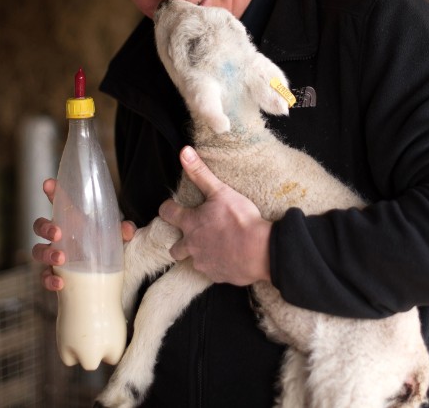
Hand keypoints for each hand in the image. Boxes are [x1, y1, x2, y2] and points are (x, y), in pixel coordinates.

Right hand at [31, 177, 135, 291]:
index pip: (59, 203)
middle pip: (40, 226)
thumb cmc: (105, 250)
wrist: (106, 280)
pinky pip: (44, 277)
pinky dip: (49, 280)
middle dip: (45, 227)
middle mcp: (59, 237)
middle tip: (58, 233)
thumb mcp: (115, 239)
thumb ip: (122, 232)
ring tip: (60, 259)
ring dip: (46, 254)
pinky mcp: (54, 276)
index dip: (52, 192)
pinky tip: (60, 284)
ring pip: (37, 250)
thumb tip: (127, 230)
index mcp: (72, 222)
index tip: (49, 184)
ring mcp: (53, 256)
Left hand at [158, 146, 271, 285]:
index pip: (168, 214)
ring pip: (193, 261)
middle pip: (174, 249)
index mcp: (191, 223)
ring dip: (199, 255)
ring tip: (213, 247)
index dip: (167, 209)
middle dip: (179, 243)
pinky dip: (217, 265)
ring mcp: (204, 263)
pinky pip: (212, 272)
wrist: (260, 250)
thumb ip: (200, 173)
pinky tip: (229, 258)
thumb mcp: (220, 191)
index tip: (170, 208)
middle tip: (191, 236)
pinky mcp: (217, 276)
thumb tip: (184, 152)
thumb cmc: (240, 219)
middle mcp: (192, 246)